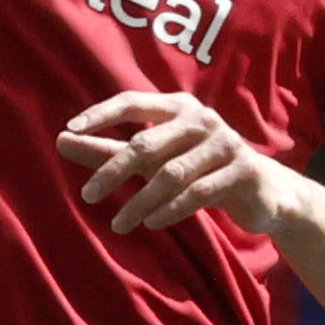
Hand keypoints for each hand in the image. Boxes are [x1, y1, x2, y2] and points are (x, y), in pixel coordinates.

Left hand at [55, 90, 282, 235]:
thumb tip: (61, 139)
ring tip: (119, 223)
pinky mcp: (242, 171)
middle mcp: (202, 118)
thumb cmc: (198, 168)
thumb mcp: (154, 158)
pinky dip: (171, 210)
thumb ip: (109, 149)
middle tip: (88, 194)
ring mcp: (225, 143)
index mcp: (178, 106)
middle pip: (147, 142)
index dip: (101, 114)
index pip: (132, 101)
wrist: (263, 190)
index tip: (70, 130)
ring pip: (172, 173)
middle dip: (114, 170)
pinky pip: (199, 193)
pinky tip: (150, 223)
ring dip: (141, 201)